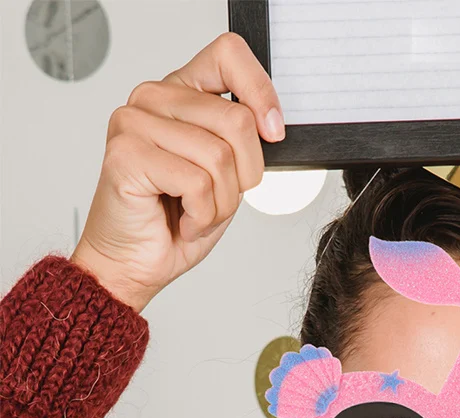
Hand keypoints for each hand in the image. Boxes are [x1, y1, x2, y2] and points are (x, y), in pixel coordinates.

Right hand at [70, 32, 284, 313]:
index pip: (228, 55)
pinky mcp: (127, 154)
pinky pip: (197, 183)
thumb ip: (243, 141)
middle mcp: (153, 99)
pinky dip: (202, 215)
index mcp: (181, 92)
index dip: (261, 93)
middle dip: (244, 176)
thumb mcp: (228, 175)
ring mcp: (134, 122)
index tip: (274, 132)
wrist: (135, 263)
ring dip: (221, 203)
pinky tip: (181, 220)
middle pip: (236, 121)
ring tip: (196, 212)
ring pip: (219, 157)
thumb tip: (274, 126)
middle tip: (218, 198)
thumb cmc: (177, 220)